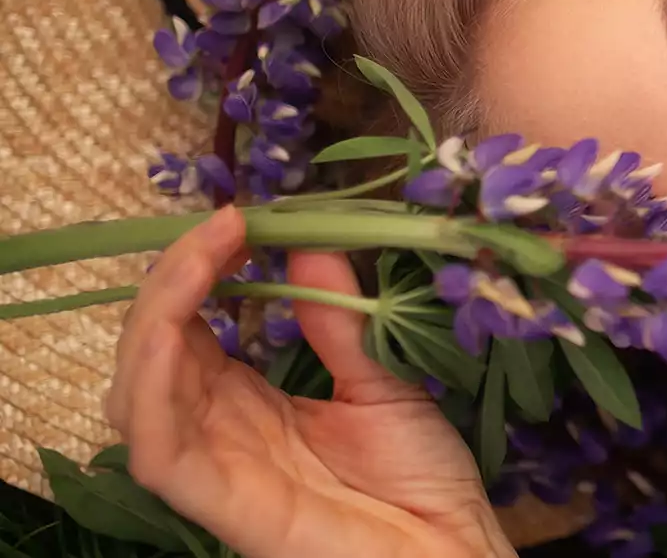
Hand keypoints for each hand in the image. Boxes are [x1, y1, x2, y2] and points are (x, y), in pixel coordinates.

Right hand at [105, 207, 514, 557]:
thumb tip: (309, 240)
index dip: (199, 270)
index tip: (239, 217)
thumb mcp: (382, 377)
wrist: (454, 547)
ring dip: (155, 319)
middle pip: (152, 353)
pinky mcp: (222, 505)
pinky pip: (158, 452)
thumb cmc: (422, 477)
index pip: (191, 328)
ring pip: (137, 395)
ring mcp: (215, 469)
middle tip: (223, 224)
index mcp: (248, 402)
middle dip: (172, 280)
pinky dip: (151, 391)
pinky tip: (174, 334)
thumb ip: (338, 317)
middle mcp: (219, 432)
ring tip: (197, 260)